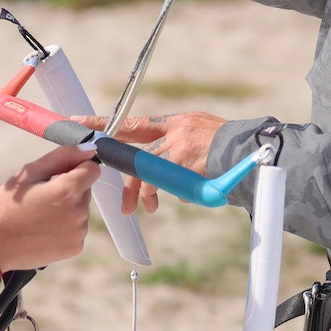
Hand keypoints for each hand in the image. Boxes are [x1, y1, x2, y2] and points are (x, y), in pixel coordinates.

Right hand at [0, 145, 97, 270]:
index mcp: (68, 190)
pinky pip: (77, 229)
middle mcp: (79, 212)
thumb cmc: (6, 206)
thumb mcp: (29, 173)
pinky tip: (44, 230)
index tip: (60, 175)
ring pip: (81, 210)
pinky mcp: (75, 248)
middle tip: (42, 197)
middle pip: (86, 190)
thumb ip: (62, 156)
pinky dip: (65, 228)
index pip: (93, 169)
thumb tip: (88, 148)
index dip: (77, 167)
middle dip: (69, 189)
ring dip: (67, 209)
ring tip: (40, 215)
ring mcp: (79, 232)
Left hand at [71, 111, 227, 207]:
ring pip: (151, 177)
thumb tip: (160, 165)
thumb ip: (176, 143)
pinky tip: (191, 195)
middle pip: (136, 158)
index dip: (103, 123)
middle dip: (128, 185)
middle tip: (124, 206)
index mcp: (174, 122)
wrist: (252, 149)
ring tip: (152, 209)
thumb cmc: (228, 144)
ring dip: (149, 197)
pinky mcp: (187, 164)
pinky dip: (181, 196)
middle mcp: (174, 132)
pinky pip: (174, 188)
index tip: (78, 123)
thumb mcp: (200, 132)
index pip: (131, 122)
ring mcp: (179, 148)